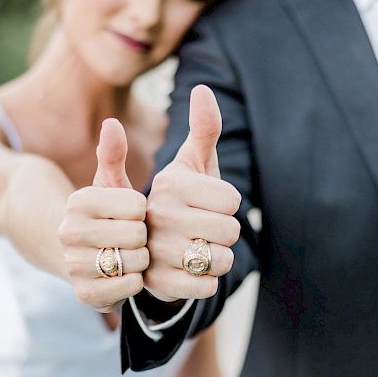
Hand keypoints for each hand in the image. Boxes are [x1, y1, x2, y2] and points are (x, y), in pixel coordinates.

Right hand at [59, 119, 146, 311]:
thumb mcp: (109, 183)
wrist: (77, 256)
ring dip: (141, 260)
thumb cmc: (105, 215)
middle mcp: (69, 232)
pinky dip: (135, 281)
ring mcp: (74, 265)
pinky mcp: (85, 294)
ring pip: (135, 262)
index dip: (143, 211)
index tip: (132, 213)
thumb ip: (113, 154)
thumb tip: (112, 124)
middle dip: (144, 237)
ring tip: (130, 254)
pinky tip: (126, 274)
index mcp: (78, 201)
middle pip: (137, 234)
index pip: (137, 204)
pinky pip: (130, 287)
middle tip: (135, 237)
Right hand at [144, 85, 242, 301]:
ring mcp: (153, 252)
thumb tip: (203, 90)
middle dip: (226, 233)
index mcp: (169, 185)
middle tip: (203, 229)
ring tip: (197, 249)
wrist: (145, 245)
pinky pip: (207, 286)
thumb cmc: (179, 199)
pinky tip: (191, 270)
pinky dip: (207, 281)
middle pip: (230, 231)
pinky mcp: (156, 284)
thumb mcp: (189, 164)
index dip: (228, 205)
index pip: (232, 201)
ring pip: (221, 261)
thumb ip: (202, 130)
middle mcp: (156, 215)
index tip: (206, 204)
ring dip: (218, 258)